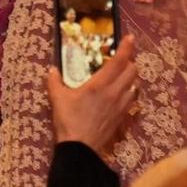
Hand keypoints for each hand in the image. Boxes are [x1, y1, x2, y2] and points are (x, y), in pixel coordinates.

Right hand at [48, 36, 138, 152]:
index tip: (130, 38)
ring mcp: (120, 105)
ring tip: (123, 74)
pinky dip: (130, 92)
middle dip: (130, 61)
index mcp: (100, 84)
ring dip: (131, 77)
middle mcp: (114, 92)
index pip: (119, 61)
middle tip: (122, 57)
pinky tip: (123, 93)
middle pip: (132, 71)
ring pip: (135, 85)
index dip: (126, 48)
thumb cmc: (69, 121)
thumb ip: (54, 82)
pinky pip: (132, 100)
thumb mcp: (58, 99)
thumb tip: (51, 70)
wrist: (80, 148)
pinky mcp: (122, 117)